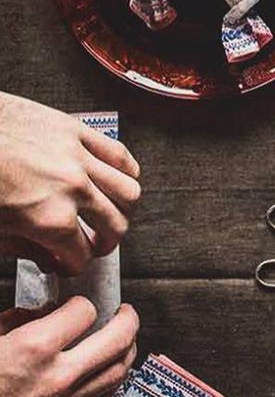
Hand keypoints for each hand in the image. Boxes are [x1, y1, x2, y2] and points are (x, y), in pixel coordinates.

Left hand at [0, 92, 140, 274]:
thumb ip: (24, 248)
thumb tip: (45, 256)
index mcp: (49, 217)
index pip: (82, 255)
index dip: (75, 265)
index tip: (69, 263)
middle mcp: (72, 188)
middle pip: (115, 226)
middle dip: (107, 244)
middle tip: (95, 245)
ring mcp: (80, 157)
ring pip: (129, 192)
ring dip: (123, 210)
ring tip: (111, 214)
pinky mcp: (78, 131)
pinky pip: (121, 155)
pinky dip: (127, 173)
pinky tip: (117, 181)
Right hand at [0, 297, 138, 396]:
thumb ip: (19, 319)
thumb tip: (48, 311)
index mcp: (34, 349)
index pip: (85, 311)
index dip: (80, 303)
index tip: (75, 305)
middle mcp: (55, 379)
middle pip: (117, 340)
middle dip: (128, 319)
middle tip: (125, 311)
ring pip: (117, 372)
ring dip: (127, 349)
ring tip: (123, 337)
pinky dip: (109, 380)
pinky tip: (104, 369)